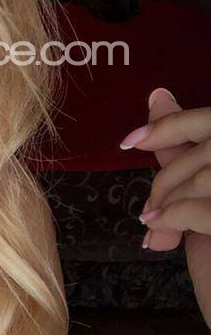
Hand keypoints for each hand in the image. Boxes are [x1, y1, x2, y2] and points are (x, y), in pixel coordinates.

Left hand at [121, 87, 210, 328]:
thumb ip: (186, 151)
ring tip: (159, 230)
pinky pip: (201, 209)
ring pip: (203, 176)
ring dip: (168, 203)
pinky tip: (161, 238)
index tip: (130, 140)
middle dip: (166, 178)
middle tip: (150, 210)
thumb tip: (158, 97)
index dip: (171, 123)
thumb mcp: (203, 200)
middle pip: (207, 148)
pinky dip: (173, 220)